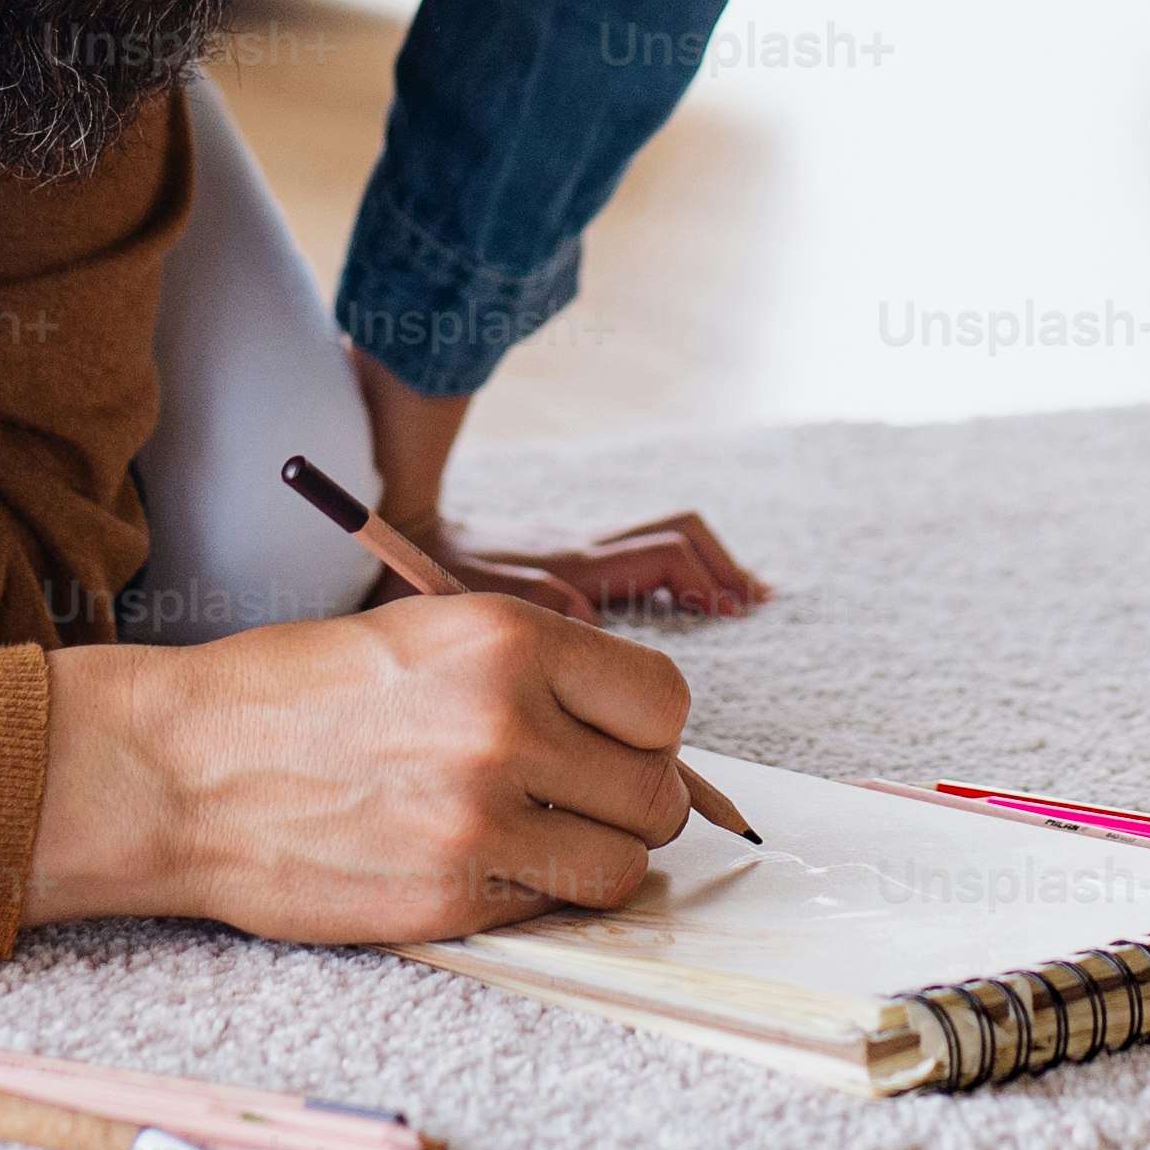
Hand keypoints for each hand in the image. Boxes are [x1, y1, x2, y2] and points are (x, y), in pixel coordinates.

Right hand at [32, 596, 697, 942]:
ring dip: (593, 857)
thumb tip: (640, 735)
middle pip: (659, 794)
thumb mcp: (427, 634)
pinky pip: (551, 908)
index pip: (664, 704)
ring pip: (625, 867)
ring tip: (532, 834)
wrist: (181, 767)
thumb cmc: (300, 693)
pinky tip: (471, 861)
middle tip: (572, 796)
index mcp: (508, 641)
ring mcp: (480, 821)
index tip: (609, 740)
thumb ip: (538, 674)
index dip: (645, 730)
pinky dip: (530, 894)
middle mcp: (507, 727)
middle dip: (629, 801)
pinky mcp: (450, 900)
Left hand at [399, 503, 771, 620]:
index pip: (661, 553)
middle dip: (722, 567)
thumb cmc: (425, 577)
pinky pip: (637, 555)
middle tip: (753, 602)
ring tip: (742, 599)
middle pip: (676, 535)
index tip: (735, 609)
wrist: (396, 532)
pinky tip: (690, 600)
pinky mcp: (567, 557)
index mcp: (568, 560)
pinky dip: (675, 573)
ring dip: (706, 565)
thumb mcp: (467, 597)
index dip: (705, 578)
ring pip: (662, 538)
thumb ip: (526, 600)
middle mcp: (580, 548)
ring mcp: (576, 548)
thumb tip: (589, 617)